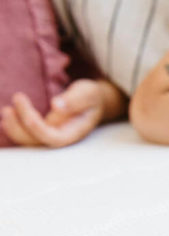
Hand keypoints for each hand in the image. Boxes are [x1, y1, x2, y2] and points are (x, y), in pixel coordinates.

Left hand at [1, 79, 120, 147]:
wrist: (93, 101)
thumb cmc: (91, 97)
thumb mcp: (88, 94)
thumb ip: (75, 100)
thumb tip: (57, 105)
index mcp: (72, 133)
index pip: (51, 137)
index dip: (34, 125)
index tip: (21, 101)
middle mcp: (60, 138)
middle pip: (36, 142)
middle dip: (20, 126)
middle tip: (12, 103)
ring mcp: (50, 135)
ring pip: (29, 141)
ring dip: (14, 129)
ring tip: (6, 110)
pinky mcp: (43, 130)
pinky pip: (26, 135)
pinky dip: (15, 127)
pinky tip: (8, 115)